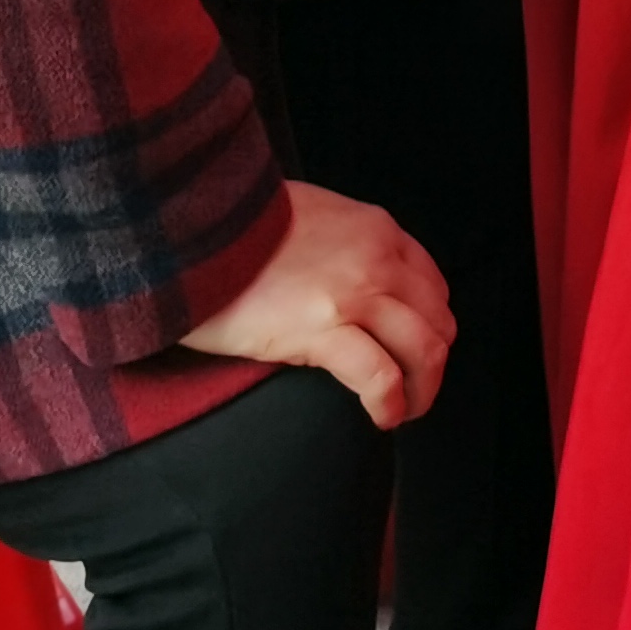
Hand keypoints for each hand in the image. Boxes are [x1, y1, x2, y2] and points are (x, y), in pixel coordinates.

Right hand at [180, 180, 451, 428]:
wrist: (193, 232)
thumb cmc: (242, 227)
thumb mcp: (313, 213)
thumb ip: (346, 242)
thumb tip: (354, 273)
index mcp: (377, 230)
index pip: (432, 284)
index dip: (429, 323)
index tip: (414, 347)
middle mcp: (378, 259)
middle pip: (437, 320)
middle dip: (433, 361)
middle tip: (415, 387)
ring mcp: (354, 294)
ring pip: (424, 350)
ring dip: (422, 389)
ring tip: (406, 410)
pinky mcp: (323, 330)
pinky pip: (381, 377)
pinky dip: (391, 404)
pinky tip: (383, 416)